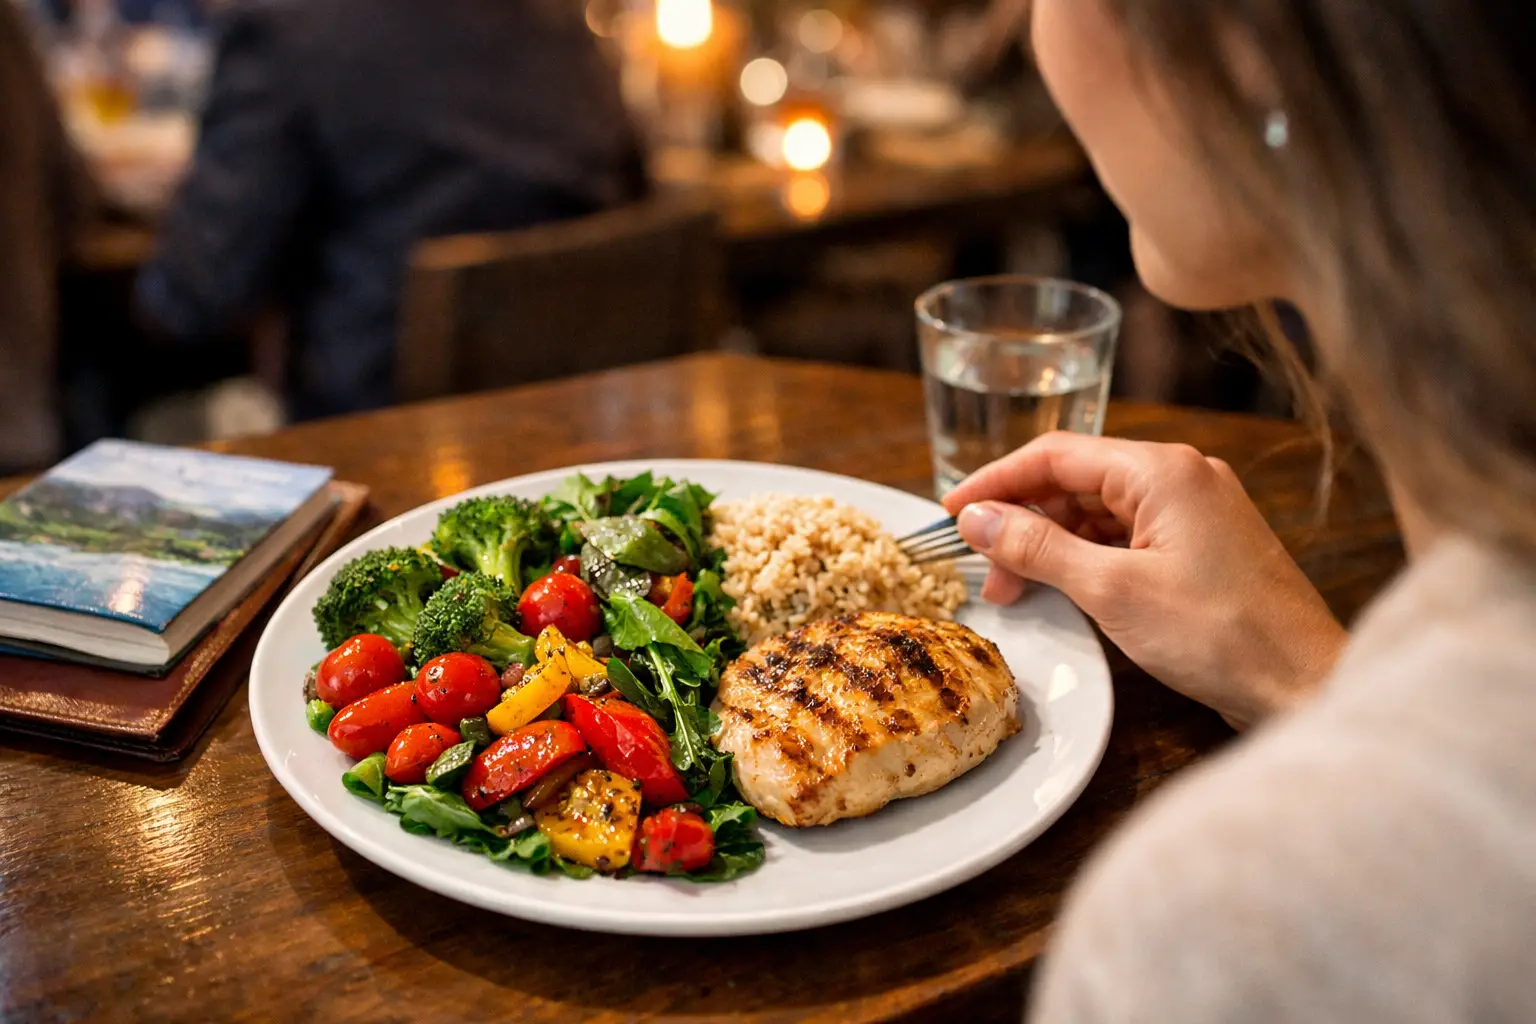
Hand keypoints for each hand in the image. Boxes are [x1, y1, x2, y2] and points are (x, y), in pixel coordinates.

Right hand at [943, 433, 1346, 729]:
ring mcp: (1196, 513)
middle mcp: (1182, 478)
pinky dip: (1087, 560)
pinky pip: (1127, 538)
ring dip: (1052, 546)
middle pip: (1076, 482)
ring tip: (1017, 592)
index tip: (951, 512)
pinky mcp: (1203, 549)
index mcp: (1162, 471)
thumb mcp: (1111, 590)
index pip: (1056, 455)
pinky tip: (1063, 592)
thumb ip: (1038, 548)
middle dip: (1022, 522)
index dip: (996, 481)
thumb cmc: (1221, 636)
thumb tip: (977, 520)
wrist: (1305, 684)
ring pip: (1100, 513)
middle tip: (985, 571)